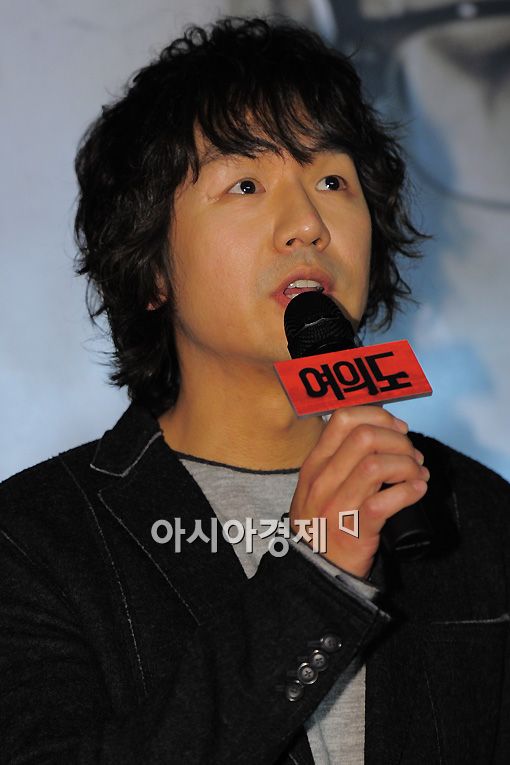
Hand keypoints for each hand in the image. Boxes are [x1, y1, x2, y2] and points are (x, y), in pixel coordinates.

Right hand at [289, 406, 429, 578]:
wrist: (315, 572)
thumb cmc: (323, 525)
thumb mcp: (317, 487)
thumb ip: (338, 460)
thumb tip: (381, 433)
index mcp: (315, 464)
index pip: (343, 418)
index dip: (378, 415)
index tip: (397, 428)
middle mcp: (322, 480)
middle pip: (365, 436)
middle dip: (398, 440)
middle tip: (412, 456)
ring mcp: (336, 505)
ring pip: (376, 465)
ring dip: (407, 465)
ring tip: (417, 475)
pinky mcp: (355, 530)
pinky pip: (385, 501)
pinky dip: (409, 491)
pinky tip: (417, 490)